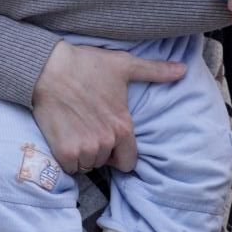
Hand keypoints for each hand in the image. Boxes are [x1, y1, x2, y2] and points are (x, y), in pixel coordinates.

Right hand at [32, 40, 185, 174]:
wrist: (48, 68)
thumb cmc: (86, 65)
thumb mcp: (124, 65)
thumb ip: (155, 71)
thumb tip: (183, 69)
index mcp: (123, 127)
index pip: (128, 162)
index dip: (118, 153)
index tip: (107, 140)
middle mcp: (106, 141)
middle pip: (104, 162)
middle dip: (98, 150)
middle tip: (87, 128)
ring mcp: (84, 148)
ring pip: (86, 165)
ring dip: (81, 154)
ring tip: (74, 130)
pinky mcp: (64, 151)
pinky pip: (69, 167)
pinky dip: (66, 157)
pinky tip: (63, 136)